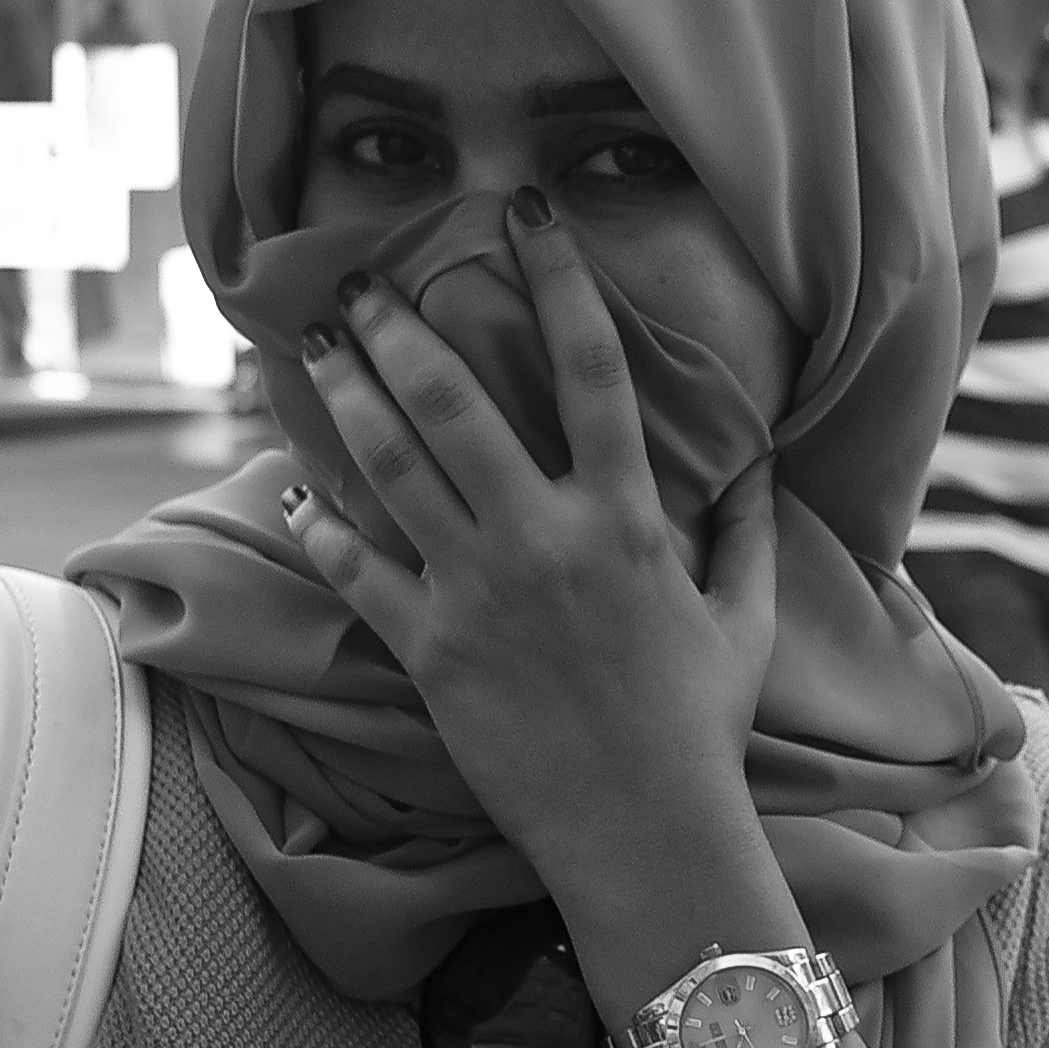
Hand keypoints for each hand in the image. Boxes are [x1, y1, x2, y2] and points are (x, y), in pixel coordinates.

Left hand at [283, 190, 778, 891]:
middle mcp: (543, 537)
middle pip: (455, 397)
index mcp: (625, 518)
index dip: (556, 278)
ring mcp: (477, 591)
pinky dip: (317, 523)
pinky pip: (355, 568)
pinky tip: (294, 487)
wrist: (644, 831)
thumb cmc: (702, 727)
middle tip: (366, 279)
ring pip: (390, 464)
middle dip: (401, 323)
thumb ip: (745, 529)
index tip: (525, 215)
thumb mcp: (746, 618)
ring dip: (346, 393)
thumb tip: (754, 462)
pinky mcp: (428, 649)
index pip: (591, 368)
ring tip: (317, 344)